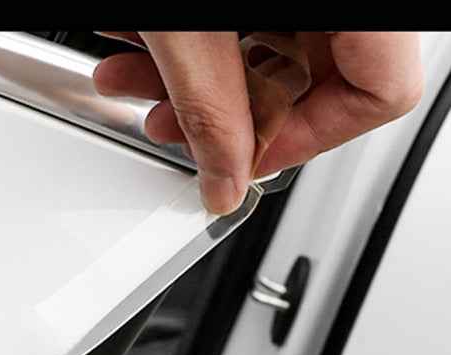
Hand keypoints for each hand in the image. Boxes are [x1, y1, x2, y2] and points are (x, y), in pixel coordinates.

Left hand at [94, 32, 423, 213]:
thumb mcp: (191, 28)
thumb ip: (213, 110)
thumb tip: (224, 185)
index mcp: (362, 0)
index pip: (378, 92)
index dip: (307, 139)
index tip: (245, 160)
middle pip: (312, 80)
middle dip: (220, 112)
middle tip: (167, 121)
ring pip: (269, 50)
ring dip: (189, 79)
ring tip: (128, 80)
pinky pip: (247, 22)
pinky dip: (193, 45)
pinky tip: (142, 46)